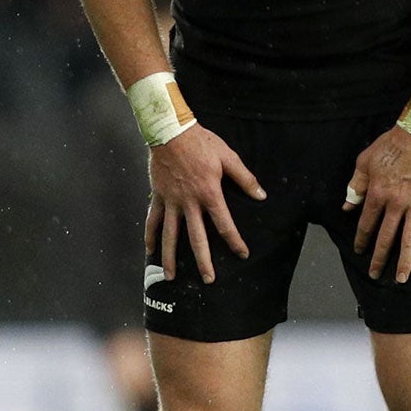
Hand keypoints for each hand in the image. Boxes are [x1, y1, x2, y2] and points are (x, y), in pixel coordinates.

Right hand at [146, 126, 265, 283]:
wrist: (170, 131)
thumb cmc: (202, 142)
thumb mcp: (228, 157)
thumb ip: (245, 178)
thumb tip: (261, 196)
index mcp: (209, 194)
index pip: (225, 224)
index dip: (234, 240)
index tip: (242, 253)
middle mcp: (189, 202)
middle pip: (196, 238)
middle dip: (203, 261)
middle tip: (209, 279)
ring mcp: (171, 201)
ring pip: (170, 235)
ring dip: (171, 257)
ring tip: (171, 277)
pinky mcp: (158, 196)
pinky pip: (152, 220)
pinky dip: (150, 235)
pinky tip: (149, 250)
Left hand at [350, 126, 410, 281]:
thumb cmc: (391, 145)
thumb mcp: (364, 162)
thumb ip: (355, 186)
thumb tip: (347, 207)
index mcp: (378, 194)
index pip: (366, 224)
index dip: (361, 239)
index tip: (359, 251)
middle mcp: (396, 203)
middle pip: (386, 237)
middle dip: (379, 258)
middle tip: (375, 274)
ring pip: (410, 238)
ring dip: (405, 260)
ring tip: (402, 278)